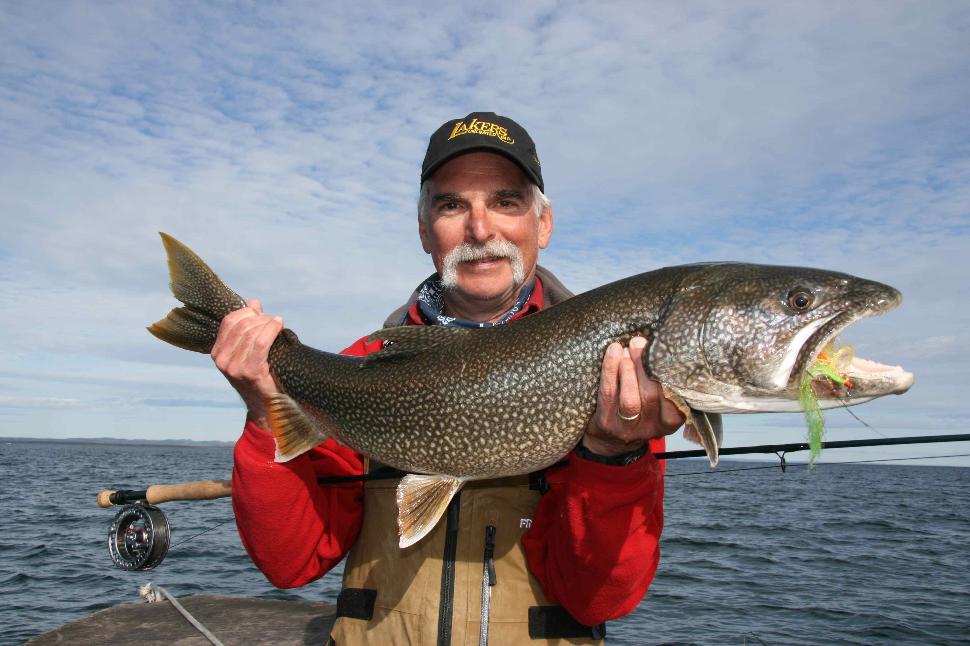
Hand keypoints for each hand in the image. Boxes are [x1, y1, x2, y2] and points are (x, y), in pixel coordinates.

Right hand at [210, 298, 283, 429]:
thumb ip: (249, 327)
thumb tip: (253, 302)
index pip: (228, 322)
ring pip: (251, 333)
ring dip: (267, 323)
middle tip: (272, 319)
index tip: (259, 310)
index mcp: (217, 353)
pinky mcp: (250, 372)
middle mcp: (222, 360)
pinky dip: (271, 330)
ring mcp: (234, 367)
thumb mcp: (249, 350)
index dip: (245, 311)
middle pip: (241, 325)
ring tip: (277, 323)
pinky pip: (260, 343)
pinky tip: (279, 325)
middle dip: (259, 317)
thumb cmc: (261, 374)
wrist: (267, 404)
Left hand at [582, 336, 684, 456]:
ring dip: (628, 370)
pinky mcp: (606, 423)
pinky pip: (608, 394)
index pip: (677, 400)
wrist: (608, 440)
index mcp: (670, 421)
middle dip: (645, 366)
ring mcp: (627, 428)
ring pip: (631, 400)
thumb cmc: (638, 412)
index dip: (671, 374)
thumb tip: (665, 345)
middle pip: (652, 396)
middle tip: (640, 343)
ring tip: (627, 349)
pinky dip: (610, 370)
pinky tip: (613, 352)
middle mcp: (651, 428)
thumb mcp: (659, 405)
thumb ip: (665, 383)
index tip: (666, 351)